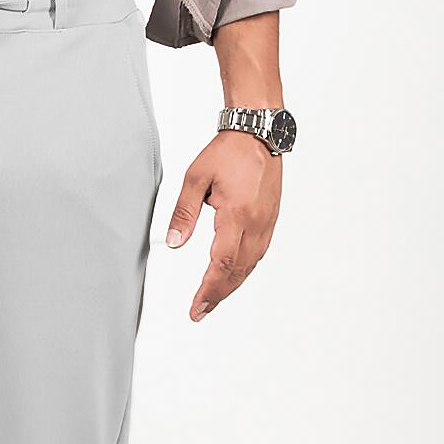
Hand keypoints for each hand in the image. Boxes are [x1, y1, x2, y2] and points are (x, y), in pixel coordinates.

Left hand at [166, 130, 281, 321]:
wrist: (259, 133)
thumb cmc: (229, 152)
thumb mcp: (196, 178)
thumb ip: (183, 213)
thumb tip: (173, 242)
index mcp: (237, 215)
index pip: (222, 263)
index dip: (209, 288)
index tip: (197, 306)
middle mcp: (256, 223)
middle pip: (238, 271)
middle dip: (218, 294)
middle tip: (200, 311)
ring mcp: (267, 223)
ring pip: (250, 265)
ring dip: (232, 284)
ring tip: (213, 298)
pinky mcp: (270, 219)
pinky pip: (258, 253)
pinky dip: (244, 270)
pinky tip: (233, 275)